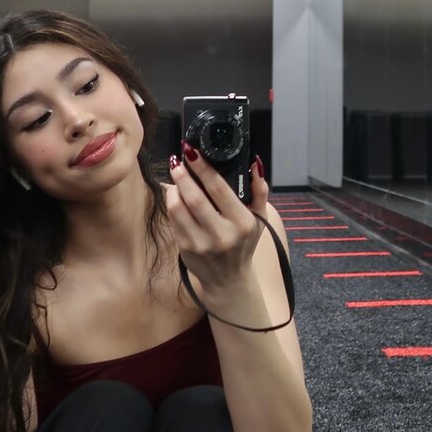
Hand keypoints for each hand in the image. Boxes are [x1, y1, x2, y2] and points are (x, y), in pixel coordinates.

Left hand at [166, 144, 267, 292]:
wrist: (228, 279)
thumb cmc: (243, 244)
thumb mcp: (259, 219)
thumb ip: (259, 191)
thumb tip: (255, 165)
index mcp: (242, 223)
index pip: (219, 189)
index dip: (203, 168)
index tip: (192, 152)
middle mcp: (222, 235)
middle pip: (194, 197)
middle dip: (183, 175)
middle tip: (178, 160)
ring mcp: (201, 243)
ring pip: (178, 208)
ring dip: (174, 188)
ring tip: (177, 179)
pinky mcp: (185, 249)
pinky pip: (173, 219)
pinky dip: (171, 203)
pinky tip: (175, 195)